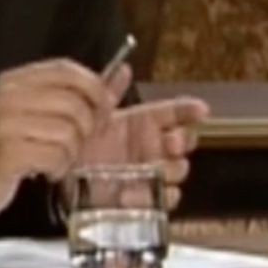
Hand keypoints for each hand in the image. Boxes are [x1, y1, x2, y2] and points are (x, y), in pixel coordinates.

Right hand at [0, 58, 122, 225]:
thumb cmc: (3, 145)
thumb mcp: (37, 112)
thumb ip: (81, 93)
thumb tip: (122, 72)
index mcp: (16, 81)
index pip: (68, 70)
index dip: (94, 89)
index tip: (103, 109)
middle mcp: (9, 97)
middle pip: (75, 103)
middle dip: (86, 129)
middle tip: (77, 143)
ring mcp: (5, 124)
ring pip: (69, 132)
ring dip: (71, 153)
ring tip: (55, 158)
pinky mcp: (6, 153)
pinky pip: (55, 156)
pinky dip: (58, 168)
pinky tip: (45, 170)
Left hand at [77, 65, 209, 210]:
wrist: (66, 177)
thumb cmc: (82, 144)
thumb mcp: (93, 116)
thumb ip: (110, 92)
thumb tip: (123, 68)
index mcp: (145, 122)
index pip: (176, 112)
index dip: (191, 110)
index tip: (201, 110)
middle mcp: (154, 146)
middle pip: (185, 141)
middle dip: (184, 140)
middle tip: (172, 142)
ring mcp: (153, 173)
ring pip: (179, 169)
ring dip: (172, 169)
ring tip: (155, 169)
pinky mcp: (147, 197)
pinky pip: (165, 199)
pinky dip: (156, 197)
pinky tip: (135, 194)